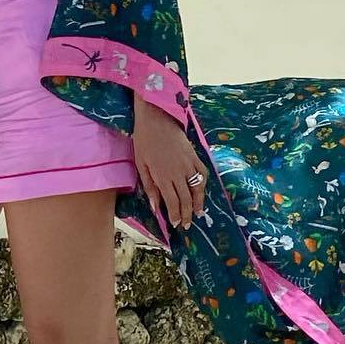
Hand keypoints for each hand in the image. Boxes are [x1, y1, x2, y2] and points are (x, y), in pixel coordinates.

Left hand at [132, 96, 207, 230]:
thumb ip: (149, 186)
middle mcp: (177, 173)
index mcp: (162, 176)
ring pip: (197, 189)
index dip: (176, 215)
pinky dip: (204, 185)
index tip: (176, 224)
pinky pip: (203, 174)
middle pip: (186, 199)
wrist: (157, 118)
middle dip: (187, 214)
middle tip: (187, 225)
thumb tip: (155, 207)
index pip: (172, 202)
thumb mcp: (141, 164)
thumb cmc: (144, 141)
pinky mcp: (195, 156)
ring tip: (198, 214)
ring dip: (198, 203)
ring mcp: (188, 164)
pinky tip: (202, 192)